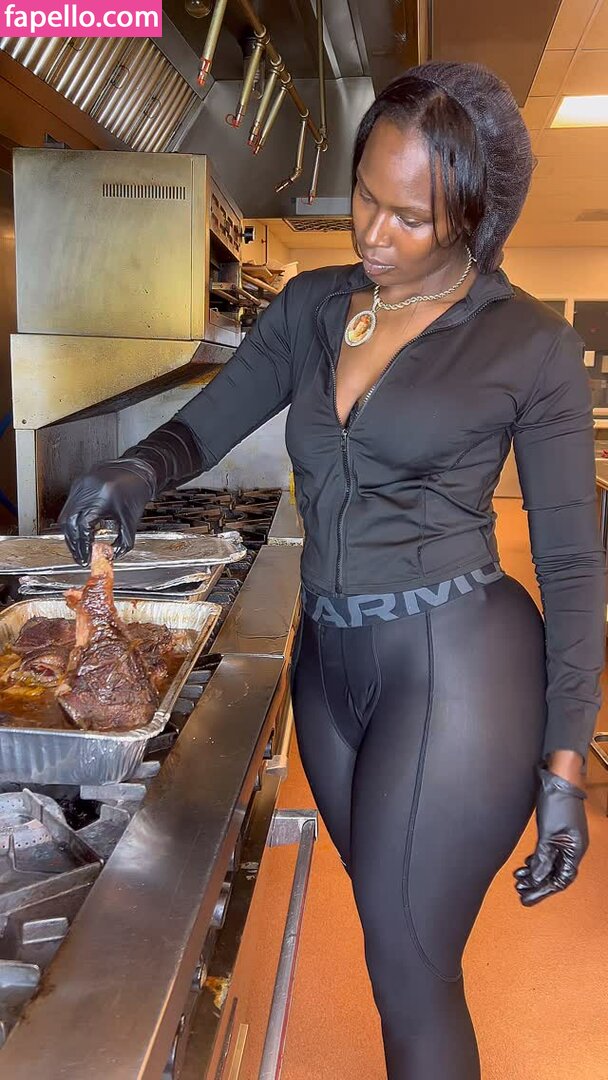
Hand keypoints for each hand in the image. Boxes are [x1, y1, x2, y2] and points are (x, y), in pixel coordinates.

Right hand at [59, 419, 203, 565]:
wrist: (137, 470)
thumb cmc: (136, 493)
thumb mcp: (131, 521)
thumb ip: (123, 542)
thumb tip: (110, 557)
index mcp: (103, 498)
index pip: (82, 526)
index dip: (82, 545)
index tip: (85, 558)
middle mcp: (88, 489)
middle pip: (69, 522)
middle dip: (73, 543)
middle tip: (80, 557)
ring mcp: (81, 484)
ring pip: (66, 514)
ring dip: (71, 533)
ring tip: (81, 547)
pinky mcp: (78, 483)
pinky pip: (70, 505)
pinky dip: (73, 521)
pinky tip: (82, 531)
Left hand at [514, 766, 588, 906]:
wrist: (558, 778)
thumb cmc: (557, 801)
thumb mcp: (548, 833)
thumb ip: (543, 857)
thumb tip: (538, 878)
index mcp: (575, 850)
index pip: (561, 879)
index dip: (544, 891)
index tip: (527, 898)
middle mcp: (572, 847)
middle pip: (555, 874)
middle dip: (537, 885)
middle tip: (520, 893)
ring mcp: (565, 839)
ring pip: (550, 864)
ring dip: (534, 873)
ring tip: (519, 880)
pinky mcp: (557, 832)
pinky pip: (547, 853)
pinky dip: (536, 860)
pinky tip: (526, 865)